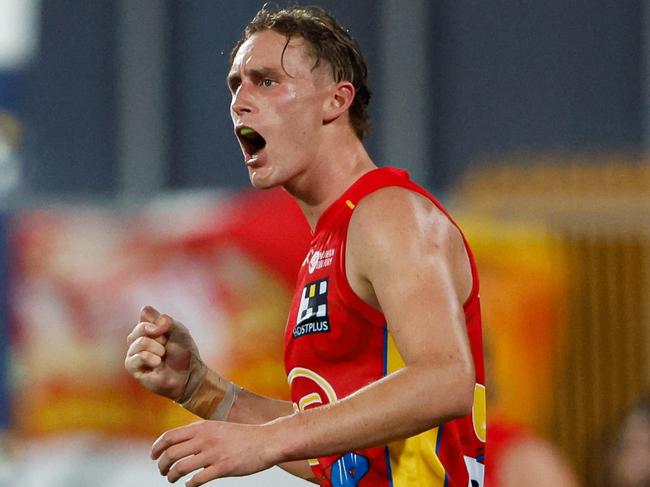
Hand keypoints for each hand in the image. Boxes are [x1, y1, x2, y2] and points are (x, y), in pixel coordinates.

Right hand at [125, 306, 204, 400]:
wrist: (189, 374)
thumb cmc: (183, 352)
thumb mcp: (177, 330)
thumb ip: (163, 319)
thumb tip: (145, 311)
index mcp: (147, 327)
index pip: (146, 313)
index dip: (160, 322)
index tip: (168, 330)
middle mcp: (137, 337)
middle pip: (141, 327)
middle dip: (161, 337)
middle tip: (167, 346)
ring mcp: (133, 352)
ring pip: (141, 342)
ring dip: (158, 349)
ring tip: (162, 357)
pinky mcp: (132, 367)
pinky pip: (139, 356)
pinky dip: (153, 359)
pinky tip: (157, 364)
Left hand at [151, 420, 278, 485]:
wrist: (266, 441)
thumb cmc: (241, 436)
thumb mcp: (218, 427)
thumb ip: (199, 433)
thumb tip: (178, 443)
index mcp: (202, 427)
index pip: (169, 436)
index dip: (157, 448)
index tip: (153, 456)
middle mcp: (205, 439)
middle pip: (170, 454)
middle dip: (162, 465)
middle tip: (163, 471)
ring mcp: (214, 454)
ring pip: (180, 468)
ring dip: (172, 476)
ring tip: (172, 479)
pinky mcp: (223, 468)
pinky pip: (197, 479)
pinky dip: (189, 484)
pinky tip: (190, 484)